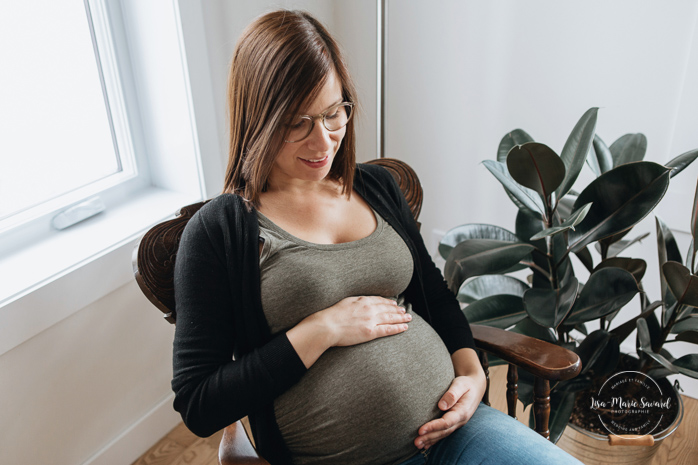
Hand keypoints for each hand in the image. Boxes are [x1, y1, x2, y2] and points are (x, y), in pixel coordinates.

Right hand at [287, 296, 409, 368]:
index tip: (394, 303)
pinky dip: (398, 328)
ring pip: (390, 318)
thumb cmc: (332, 315)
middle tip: (405, 311)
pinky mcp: (370, 332)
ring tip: (408, 318)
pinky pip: (388, 329)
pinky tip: (404, 327)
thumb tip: (361, 302)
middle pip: (388, 308)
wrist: (327, 326)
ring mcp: (371, 320)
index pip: (380, 300)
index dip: (388, 302)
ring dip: (401, 317)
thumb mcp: (345, 302)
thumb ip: (356, 301)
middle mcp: (369, 309)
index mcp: (362, 301)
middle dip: (398, 310)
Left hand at [414, 373, 485, 449]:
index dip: (433, 427)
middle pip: (443, 431)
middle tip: (415, 442)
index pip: (446, 422)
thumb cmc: (466, 384)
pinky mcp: (454, 422)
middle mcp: (460, 420)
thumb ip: (452, 394)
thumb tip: (441, 405)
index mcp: (462, 411)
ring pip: (443, 434)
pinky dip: (435, 439)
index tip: (420, 430)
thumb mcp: (461, 384)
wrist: (475, 386)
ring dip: (430, 440)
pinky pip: (444, 433)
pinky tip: (426, 444)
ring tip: (417, 445)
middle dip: (429, 437)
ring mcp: (458, 422)